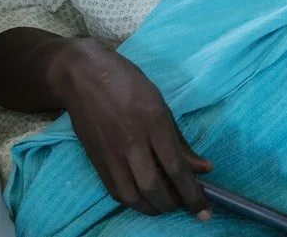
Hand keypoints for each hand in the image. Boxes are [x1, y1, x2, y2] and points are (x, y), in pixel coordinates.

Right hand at [51, 38, 212, 217]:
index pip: (175, 167)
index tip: (204, 211)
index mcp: (152, 122)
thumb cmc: (125, 82)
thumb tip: (204, 168)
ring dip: (152, 208)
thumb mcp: (159, 102)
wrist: (81, 75)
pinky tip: (143, 196)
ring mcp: (110, 153)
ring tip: (164, 203)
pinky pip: (116, 191)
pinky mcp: (96, 160)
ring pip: (132, 196)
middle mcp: (131, 141)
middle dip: (173, 204)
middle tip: (183, 203)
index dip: (192, 194)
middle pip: (153, 187)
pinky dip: (133, 201)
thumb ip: (180, 140)